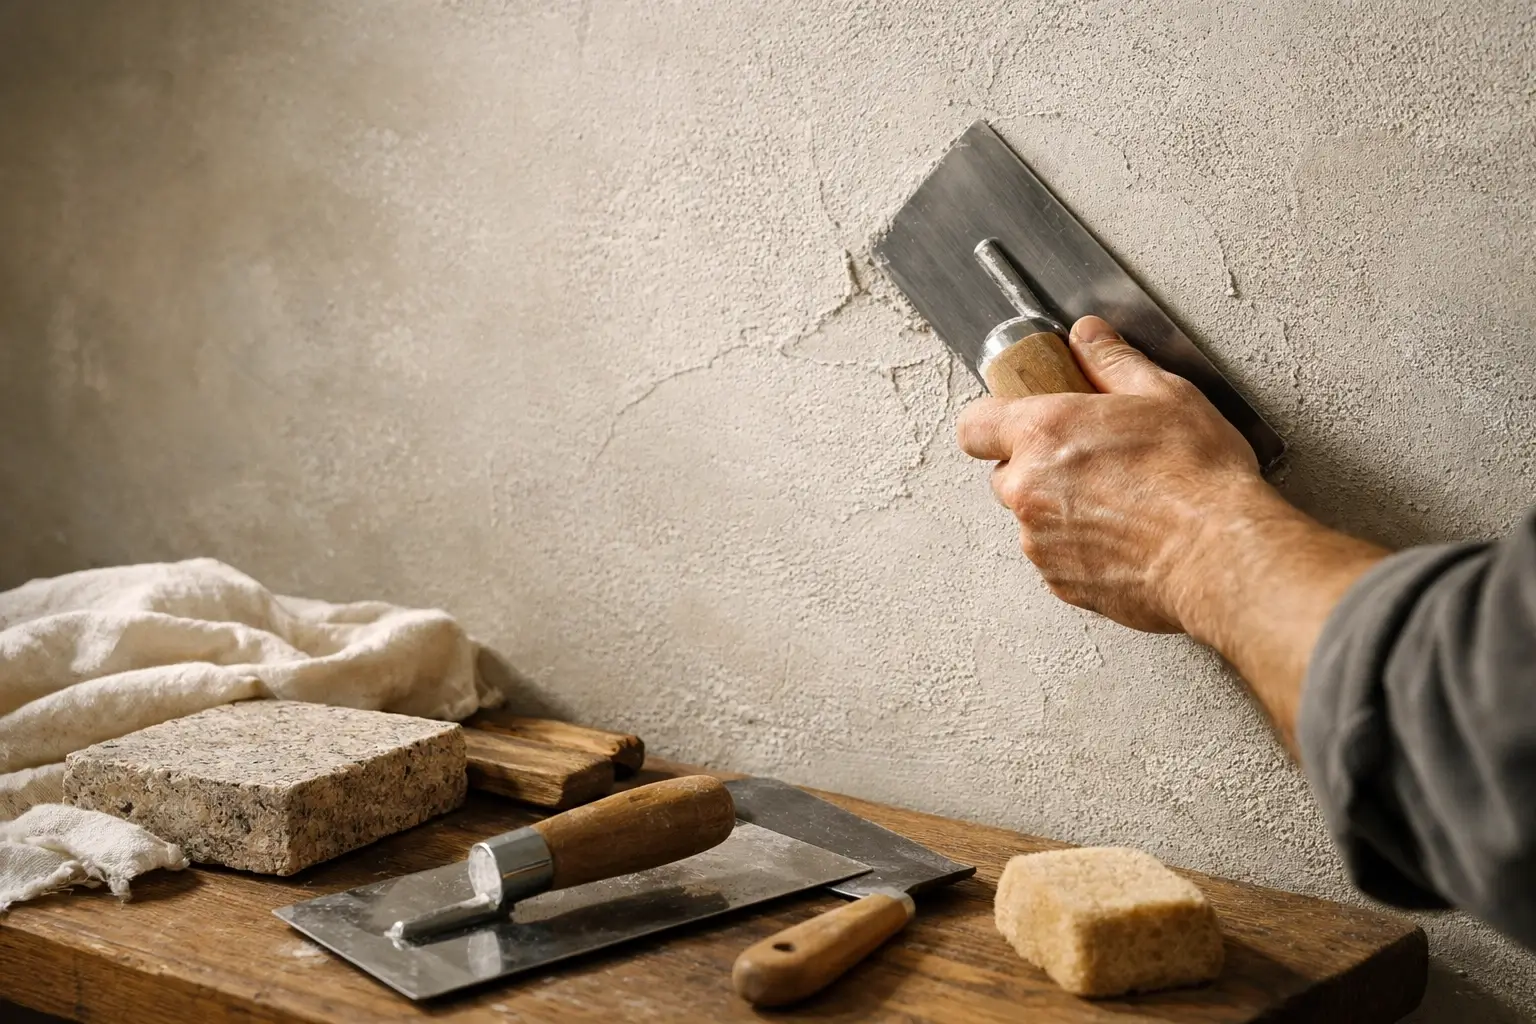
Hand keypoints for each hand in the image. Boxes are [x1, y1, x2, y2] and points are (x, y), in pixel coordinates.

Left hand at [955, 316, 1267, 632]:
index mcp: (1043, 433)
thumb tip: (1089, 337)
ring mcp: (1041, 542)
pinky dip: (1080, 548)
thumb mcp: (1163, 394)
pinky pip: (1056, 557)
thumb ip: (1112, 362)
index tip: (1019, 422)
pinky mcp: (1062, 583)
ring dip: (1061, 510)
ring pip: (1033, 519)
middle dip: (1037, 467)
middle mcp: (1029, 490)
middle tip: (1091, 461)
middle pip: (1005, 475)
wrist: (1219, 556)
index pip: (974, 426)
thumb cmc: (1197, 477)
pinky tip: (1126, 537)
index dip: (994, 422)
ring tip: (1121, 502)